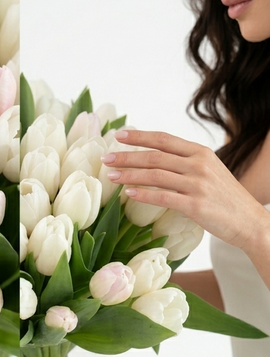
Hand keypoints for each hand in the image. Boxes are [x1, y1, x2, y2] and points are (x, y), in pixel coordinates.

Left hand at [102, 130, 269, 257]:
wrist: (248, 221)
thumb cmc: (225, 199)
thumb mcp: (209, 172)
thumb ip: (186, 164)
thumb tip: (158, 160)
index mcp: (200, 153)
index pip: (164, 140)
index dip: (140, 136)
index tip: (119, 135)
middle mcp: (198, 165)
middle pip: (155, 156)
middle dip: (128, 156)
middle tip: (106, 158)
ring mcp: (197, 185)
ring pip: (156, 175)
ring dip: (130, 174)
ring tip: (112, 175)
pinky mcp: (195, 205)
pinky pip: (163, 197)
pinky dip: (143, 194)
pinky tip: (128, 192)